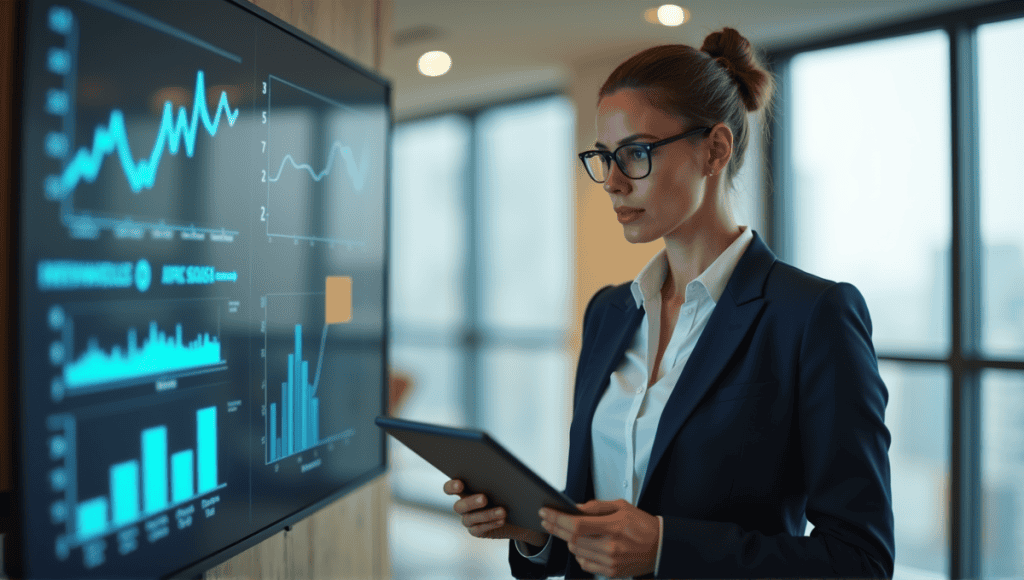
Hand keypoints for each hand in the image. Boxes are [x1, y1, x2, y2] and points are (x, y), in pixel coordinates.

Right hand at [443, 479, 548, 546]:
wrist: (514, 513)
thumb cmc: (504, 492)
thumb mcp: (499, 483)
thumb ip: (493, 478)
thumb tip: (500, 472)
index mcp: (464, 490)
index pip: (449, 488)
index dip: (451, 487)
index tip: (460, 484)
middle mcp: (463, 505)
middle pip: (459, 506)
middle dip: (471, 502)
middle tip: (484, 498)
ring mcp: (468, 519)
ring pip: (470, 519)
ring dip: (487, 514)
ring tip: (502, 511)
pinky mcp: (476, 531)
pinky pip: (479, 529)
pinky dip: (491, 524)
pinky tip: (502, 520)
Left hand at [539, 499, 659, 577]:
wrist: (660, 547)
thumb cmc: (642, 525)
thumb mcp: (621, 507)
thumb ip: (596, 507)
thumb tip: (575, 508)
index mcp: (613, 527)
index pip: (576, 524)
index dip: (557, 519)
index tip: (545, 512)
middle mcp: (610, 546)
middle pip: (572, 539)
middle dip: (556, 528)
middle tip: (547, 519)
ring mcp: (610, 561)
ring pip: (576, 552)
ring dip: (568, 540)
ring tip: (568, 530)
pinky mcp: (610, 571)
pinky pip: (585, 564)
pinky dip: (579, 554)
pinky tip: (582, 545)